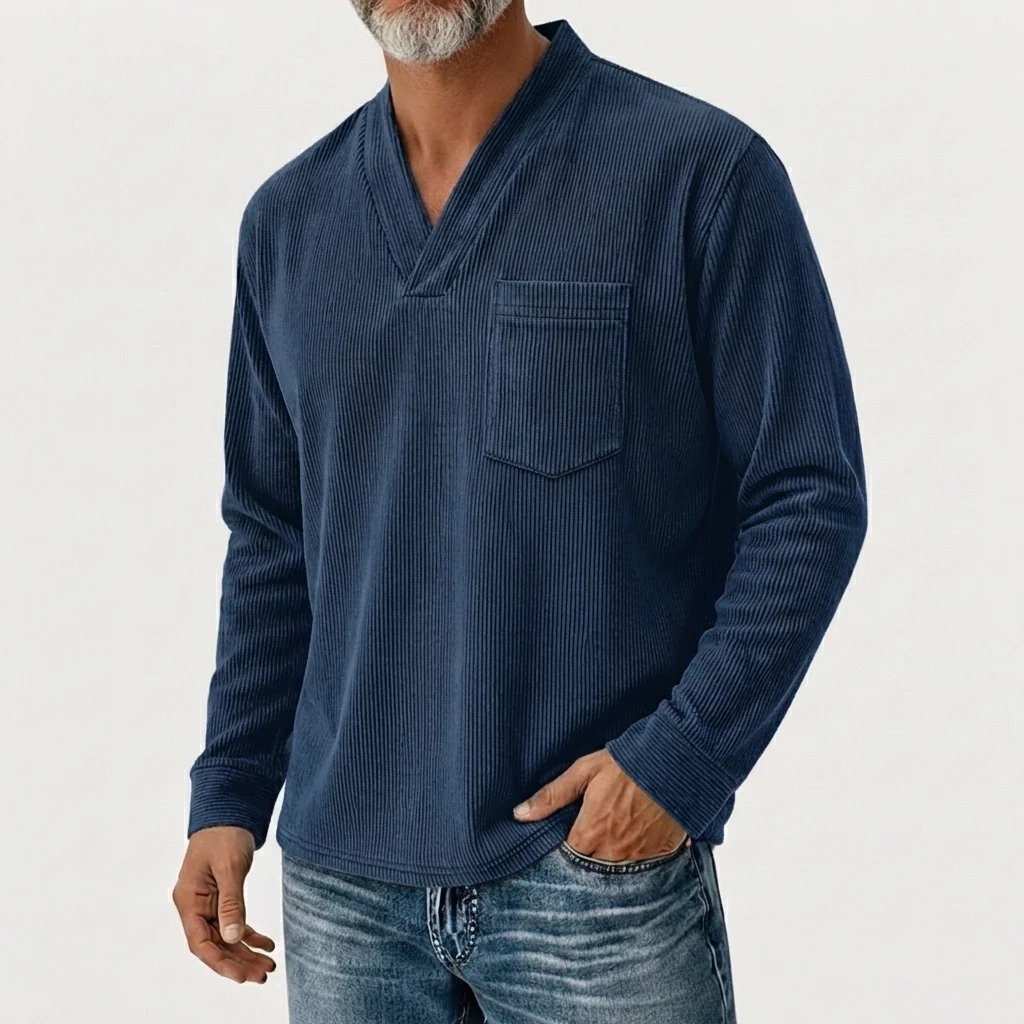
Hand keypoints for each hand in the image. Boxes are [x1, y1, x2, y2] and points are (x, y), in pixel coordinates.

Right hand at [172, 826, 276, 983]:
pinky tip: (267, 943)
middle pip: (214, 944)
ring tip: (268, 965)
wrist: (229, 810)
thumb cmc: (224, 832)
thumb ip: (231, 903)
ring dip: (245, 953)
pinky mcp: (222, 897)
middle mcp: (195, 905)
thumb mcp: (229, 867)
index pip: (200, 943)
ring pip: (225, 937)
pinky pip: (234, 923)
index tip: (241, 977)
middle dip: (237, 962)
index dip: (220, 963)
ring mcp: (208, 903)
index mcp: (189, 899)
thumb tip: (233, 937)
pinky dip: (250, 935)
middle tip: (262, 974)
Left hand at [512, 748, 688, 860]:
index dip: (562, 854)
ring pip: (615, 874)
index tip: (562, 845)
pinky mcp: (660, 855)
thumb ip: (552, 796)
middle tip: (587, 846)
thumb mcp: (583, 772)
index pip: (566, 860)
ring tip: (607, 849)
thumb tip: (519, 814)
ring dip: (608, 865)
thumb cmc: (626, 764)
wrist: (674, 763)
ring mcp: (638, 858)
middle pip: (590, 871)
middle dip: (585, 862)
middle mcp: (613, 853)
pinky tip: (632, 848)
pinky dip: (635, 863)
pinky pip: (642, 870)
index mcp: (590, 834)